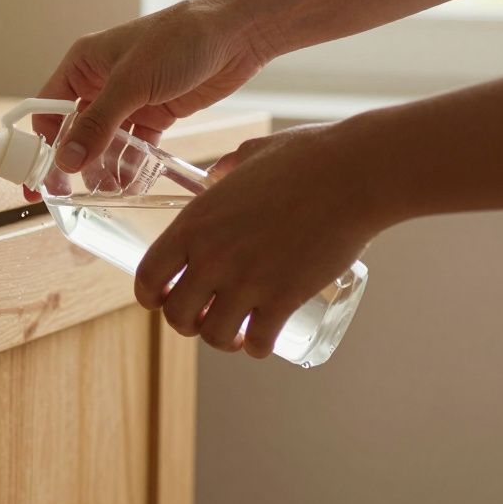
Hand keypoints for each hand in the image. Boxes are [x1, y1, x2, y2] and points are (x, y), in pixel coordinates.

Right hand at [28, 0, 270, 202]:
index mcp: (84, 64)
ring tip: (103, 194)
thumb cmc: (179, 40)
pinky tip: (131, 185)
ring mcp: (129, 99)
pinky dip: (131, 165)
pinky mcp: (156, 112)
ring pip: (105, 141)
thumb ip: (97, 124)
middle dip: (72, 161)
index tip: (40, 175)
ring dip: (103, 167)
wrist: (236, 34)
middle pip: (75, 129)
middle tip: (67, 193)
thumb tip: (65, 161)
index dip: (42, 142)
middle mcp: (101, 81)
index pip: (48, 108)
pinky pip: (135, 145)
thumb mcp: (131, 83)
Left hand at [134, 123, 382, 357]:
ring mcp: (247, 280)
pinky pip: (258, 342)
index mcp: (193, 223)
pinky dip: (257, 348)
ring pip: (214, 335)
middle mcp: (211, 257)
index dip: (150, 296)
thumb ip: (227, 167)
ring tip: (234, 334)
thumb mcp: (249, 155)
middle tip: (204, 317)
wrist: (354, 173)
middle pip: (176, 315)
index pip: (148, 277)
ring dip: (222, 340)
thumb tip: (218, 173)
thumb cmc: (306, 157)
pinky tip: (261, 342)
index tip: (163, 299)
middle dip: (186, 322)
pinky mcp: (284, 297)